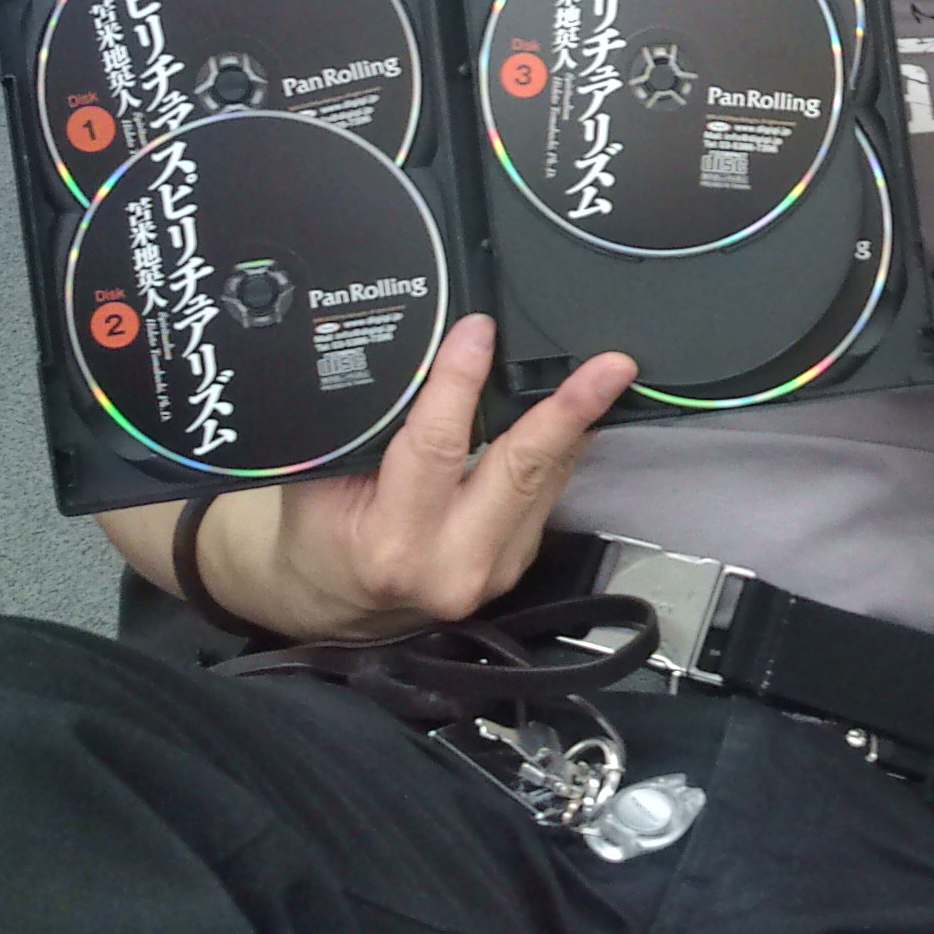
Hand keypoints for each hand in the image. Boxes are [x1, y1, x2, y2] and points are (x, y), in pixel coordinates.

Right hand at [199, 315, 634, 640]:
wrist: (336, 604)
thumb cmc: (322, 532)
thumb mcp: (321, 479)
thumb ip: (370, 426)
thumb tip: (421, 353)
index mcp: (395, 543)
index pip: (437, 448)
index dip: (459, 383)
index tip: (479, 330)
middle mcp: (453, 563)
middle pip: (521, 470)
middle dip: (569, 411)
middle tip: (611, 366)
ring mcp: (494, 570)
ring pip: (544, 480)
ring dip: (575, 423)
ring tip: (608, 374)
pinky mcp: (517, 563)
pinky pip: (545, 494)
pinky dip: (557, 449)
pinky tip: (573, 413)